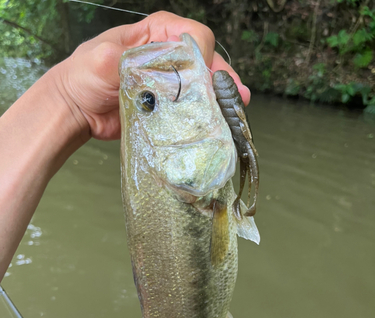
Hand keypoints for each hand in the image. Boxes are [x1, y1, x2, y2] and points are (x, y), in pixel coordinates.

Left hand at [53, 11, 250, 142]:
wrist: (77, 110)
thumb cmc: (84, 76)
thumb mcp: (102, 59)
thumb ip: (123, 58)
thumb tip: (140, 64)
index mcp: (155, 34)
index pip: (192, 34)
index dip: (202, 53)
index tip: (202, 75)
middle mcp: (168, 56)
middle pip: (205, 61)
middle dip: (222, 77)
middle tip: (235, 94)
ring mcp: (170, 83)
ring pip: (203, 85)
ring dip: (220, 97)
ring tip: (234, 109)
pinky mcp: (168, 107)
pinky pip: (192, 108)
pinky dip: (206, 115)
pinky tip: (219, 123)